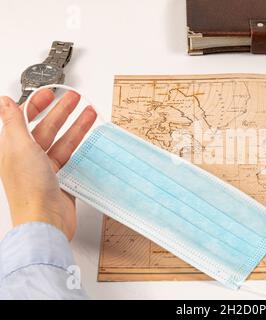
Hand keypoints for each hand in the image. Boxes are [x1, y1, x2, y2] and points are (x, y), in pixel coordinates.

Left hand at [0, 90, 96, 239]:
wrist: (46, 220)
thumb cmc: (29, 189)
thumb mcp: (19, 147)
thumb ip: (14, 122)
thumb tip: (5, 102)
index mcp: (13, 148)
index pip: (24, 119)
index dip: (37, 104)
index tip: (51, 93)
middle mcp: (29, 157)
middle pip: (47, 127)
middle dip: (62, 111)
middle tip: (75, 99)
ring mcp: (46, 168)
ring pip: (63, 141)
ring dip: (76, 126)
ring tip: (90, 113)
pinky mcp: (62, 178)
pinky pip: (72, 157)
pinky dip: (81, 146)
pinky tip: (89, 139)